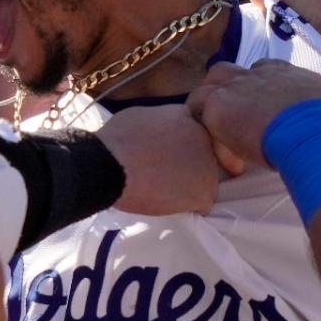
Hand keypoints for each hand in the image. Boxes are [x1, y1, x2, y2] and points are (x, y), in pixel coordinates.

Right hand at [97, 103, 221, 211]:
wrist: (112, 167)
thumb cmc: (118, 140)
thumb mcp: (140, 115)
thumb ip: (159, 121)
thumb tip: (160, 130)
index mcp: (186, 117)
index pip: (190, 132)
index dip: (177, 146)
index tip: (164, 155)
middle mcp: (203, 137)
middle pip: (200, 154)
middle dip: (186, 163)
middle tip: (162, 173)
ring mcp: (208, 164)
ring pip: (203, 177)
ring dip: (188, 184)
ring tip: (163, 190)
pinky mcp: (205, 190)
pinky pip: (202, 201)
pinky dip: (188, 205)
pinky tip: (170, 203)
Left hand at [188, 60, 320, 170]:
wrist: (310, 132)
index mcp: (283, 72)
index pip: (263, 70)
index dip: (260, 91)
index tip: (267, 118)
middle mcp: (255, 74)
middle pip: (229, 74)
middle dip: (228, 95)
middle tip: (238, 128)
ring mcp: (232, 88)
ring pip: (207, 89)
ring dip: (210, 112)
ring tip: (226, 142)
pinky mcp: (216, 106)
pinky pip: (197, 113)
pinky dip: (206, 134)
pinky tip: (226, 156)